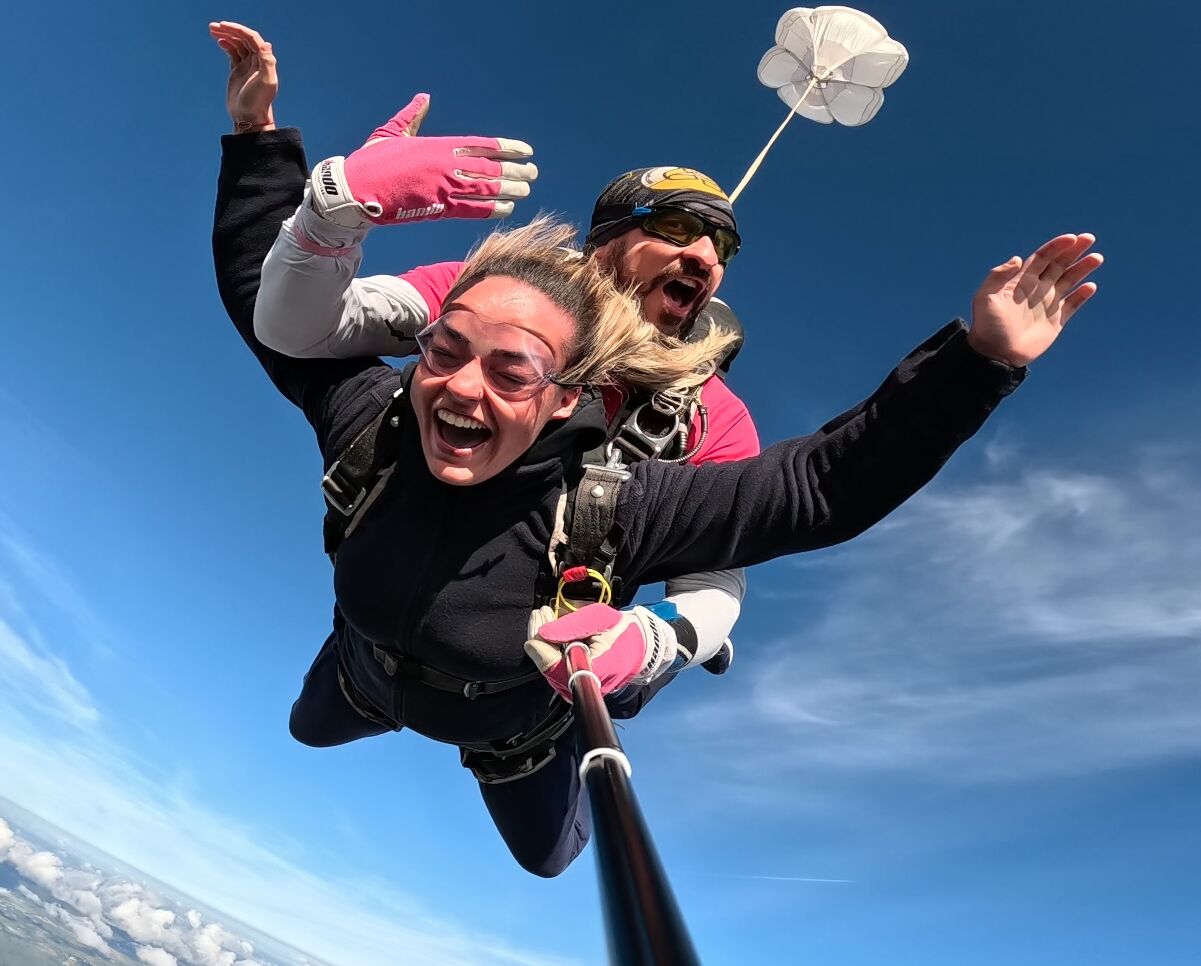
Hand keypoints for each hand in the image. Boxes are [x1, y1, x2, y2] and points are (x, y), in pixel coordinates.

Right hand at [209, 21, 277, 131]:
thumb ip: (267, 62)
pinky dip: (226, 45)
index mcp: (263, 61)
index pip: (251, 38)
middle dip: (229, 30)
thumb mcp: (265, 82)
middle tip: (213, 26)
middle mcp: (256, 61)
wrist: (248, 117)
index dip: (238, 30)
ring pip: (237, 44)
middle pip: (243, 39)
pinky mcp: (239, 71)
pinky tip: (219, 41)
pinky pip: (233, 53)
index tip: (224, 26)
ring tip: (212, 30)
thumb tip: (267, 44)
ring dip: (226, 35)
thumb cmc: (257, 102)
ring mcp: (247, 66)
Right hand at [308, 94, 536, 227]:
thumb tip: (424, 98)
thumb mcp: (391, 132)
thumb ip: (412, 117)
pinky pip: (471, 210)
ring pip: (485, 188)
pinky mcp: (436, 209)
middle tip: (534, 173)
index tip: (525, 150)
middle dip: (514, 170)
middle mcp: (445, 165)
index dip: (506, 147)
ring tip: (526, 190)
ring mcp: (442, 188)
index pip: (481, 144)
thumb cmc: (371, 161)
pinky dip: (490, 209)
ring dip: (508, 190)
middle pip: (489, 167)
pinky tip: (507, 209)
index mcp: (438, 146)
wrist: (354, 190)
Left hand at [524, 603, 677, 702]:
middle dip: (541, 636)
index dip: (540, 643)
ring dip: (545, 640)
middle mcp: (583, 687)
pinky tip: (553, 628)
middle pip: (548, 665)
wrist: (643, 648)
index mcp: (592, 672)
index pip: (553, 665)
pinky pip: (557, 665)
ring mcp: (579, 687)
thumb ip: (572, 625)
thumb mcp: (600, 619)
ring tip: (547, 616)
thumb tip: (544, 632)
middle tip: (541, 612)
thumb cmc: (625, 633)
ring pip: (550, 665)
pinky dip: (553, 647)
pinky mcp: (577, 683)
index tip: (539, 618)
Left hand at [967, 233, 1102, 366]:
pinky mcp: (1055, 321)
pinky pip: (1072, 304)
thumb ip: (998, 276)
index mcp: (1021, 281)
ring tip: (1096, 258)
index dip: (1057, 246)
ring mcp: (1047, 304)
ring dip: (1083, 268)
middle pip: (1059, 264)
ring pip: (1069, 280)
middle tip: (1089, 238)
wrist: (995, 355)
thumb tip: (1018, 258)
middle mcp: (1036, 289)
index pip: (1043, 257)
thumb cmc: (987, 326)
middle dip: (1074, 250)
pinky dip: (1082, 295)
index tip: (1072, 238)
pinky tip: (1090, 286)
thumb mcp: (985, 298)